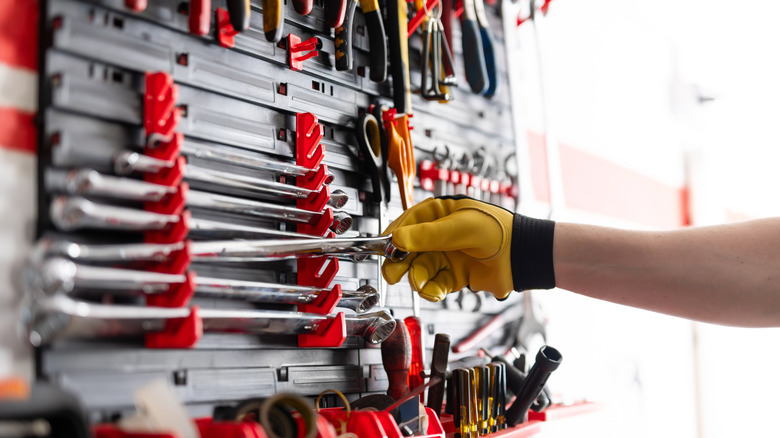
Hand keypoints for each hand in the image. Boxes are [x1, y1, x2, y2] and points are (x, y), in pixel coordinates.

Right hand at [382, 196, 515, 300]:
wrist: (521, 257)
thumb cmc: (498, 231)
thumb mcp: (460, 227)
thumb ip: (428, 235)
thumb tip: (397, 239)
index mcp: (439, 214)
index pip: (407, 223)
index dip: (394, 237)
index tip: (385, 249)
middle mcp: (439, 235)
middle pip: (408, 250)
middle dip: (400, 262)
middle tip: (393, 273)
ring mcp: (446, 255)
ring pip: (419, 269)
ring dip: (418, 279)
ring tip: (422, 284)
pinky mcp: (454, 276)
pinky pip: (434, 284)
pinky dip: (432, 290)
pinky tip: (436, 292)